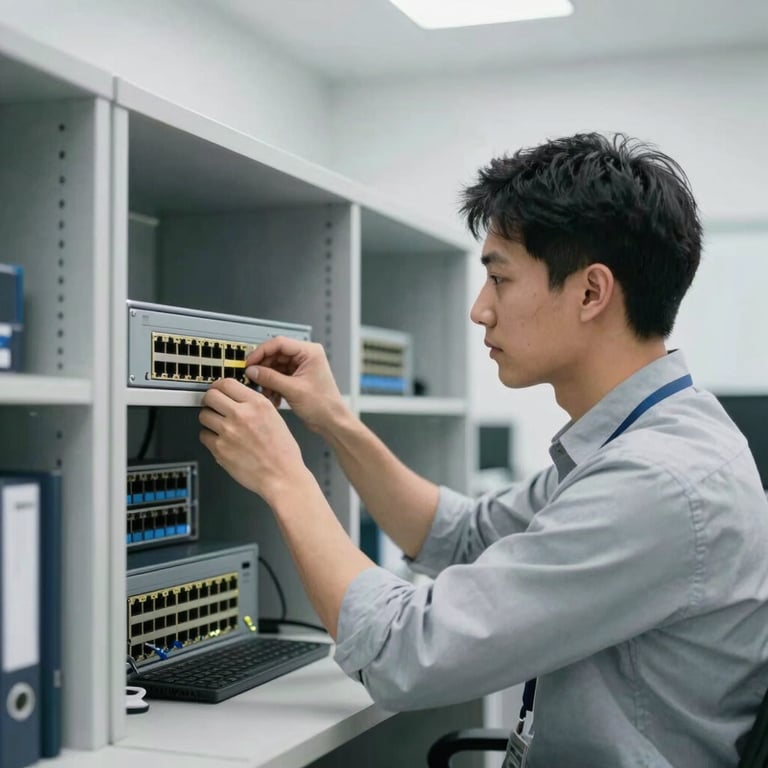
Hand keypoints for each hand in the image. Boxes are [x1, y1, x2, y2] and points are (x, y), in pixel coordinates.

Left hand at [199, 378, 311, 505]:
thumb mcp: (275, 417)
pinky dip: (209, 437)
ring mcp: (228, 432)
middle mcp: (241, 415)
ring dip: (209, 419)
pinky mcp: (219, 449)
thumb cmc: (282, 452)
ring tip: (219, 426)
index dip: (218, 386)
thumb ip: (254, 405)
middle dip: (210, 400)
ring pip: (203, 415)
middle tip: (213, 406)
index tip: (217, 390)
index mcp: (257, 404)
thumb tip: (237, 398)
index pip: (226, 383)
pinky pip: (203, 436)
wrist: (282, 476)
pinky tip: (221, 441)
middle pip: (210, 396)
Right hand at [244, 337, 347, 434]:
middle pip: (275, 354)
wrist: (332, 421)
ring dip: (266, 379)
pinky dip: (272, 385)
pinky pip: (278, 376)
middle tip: (252, 377)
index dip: (261, 352)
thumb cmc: (324, 405)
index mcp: (309, 352)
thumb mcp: (293, 390)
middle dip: (263, 368)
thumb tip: (252, 370)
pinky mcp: (296, 378)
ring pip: (275, 366)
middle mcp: (305, 357)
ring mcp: (300, 367)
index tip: (249, 362)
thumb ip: (270, 378)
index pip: (279, 343)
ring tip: (263, 390)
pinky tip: (272, 396)